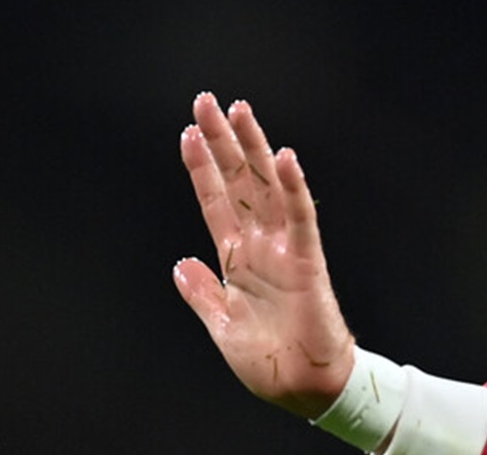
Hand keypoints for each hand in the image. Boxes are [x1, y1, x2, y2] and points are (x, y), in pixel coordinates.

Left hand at [173, 92, 354, 417]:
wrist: (300, 387)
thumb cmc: (268, 359)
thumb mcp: (222, 324)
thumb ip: (202, 293)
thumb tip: (179, 264)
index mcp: (237, 258)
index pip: (216, 201)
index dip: (201, 166)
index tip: (188, 132)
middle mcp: (260, 244)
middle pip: (239, 181)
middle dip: (223, 141)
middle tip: (207, 100)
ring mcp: (283, 248)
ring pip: (267, 187)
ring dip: (254, 148)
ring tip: (240, 111)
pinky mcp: (307, 261)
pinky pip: (300, 217)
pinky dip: (293, 187)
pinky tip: (285, 157)